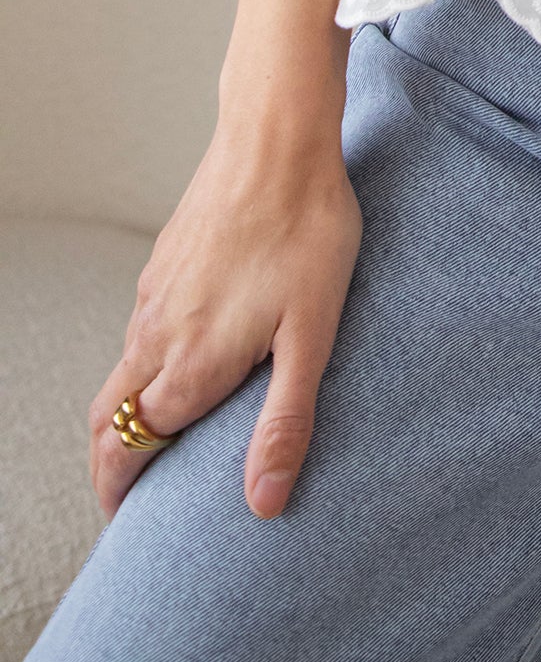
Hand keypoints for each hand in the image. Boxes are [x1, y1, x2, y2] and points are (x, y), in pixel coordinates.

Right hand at [88, 111, 360, 520]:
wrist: (276, 139)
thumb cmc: (306, 232)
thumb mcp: (312, 336)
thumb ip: (284, 422)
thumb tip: (262, 504)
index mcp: (187, 365)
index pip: (124, 448)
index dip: (119, 491)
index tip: (127, 521)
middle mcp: (156, 333)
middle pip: (107, 416)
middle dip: (111, 461)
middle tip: (131, 492)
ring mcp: (155, 292)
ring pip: (121, 369)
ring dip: (126, 410)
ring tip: (159, 432)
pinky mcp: (165, 259)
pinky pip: (140, 326)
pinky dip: (143, 361)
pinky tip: (183, 354)